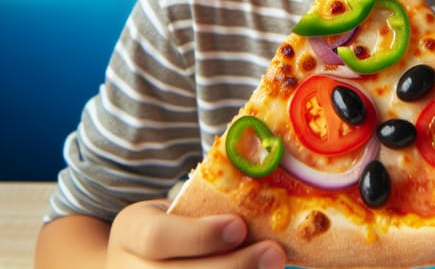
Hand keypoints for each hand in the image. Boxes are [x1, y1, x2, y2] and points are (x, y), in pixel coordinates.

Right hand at [107, 199, 286, 267]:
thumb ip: (208, 208)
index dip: (199, 235)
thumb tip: (263, 202)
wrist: (141, 260)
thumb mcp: (177, 208)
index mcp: (130, 231)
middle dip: (231, 267)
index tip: (239, 226)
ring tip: (273, 267)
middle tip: (273, 253)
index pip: (157, 237)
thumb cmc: (174, 226)